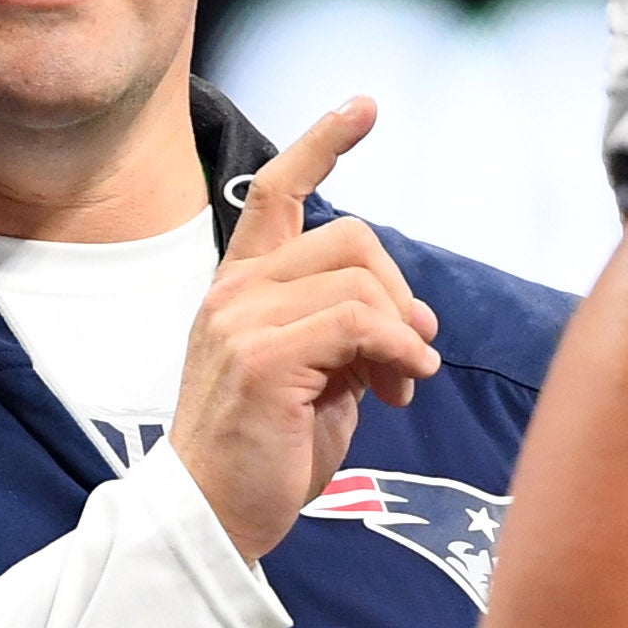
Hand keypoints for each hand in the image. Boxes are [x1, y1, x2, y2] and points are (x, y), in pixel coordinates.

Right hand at [173, 99, 444, 560]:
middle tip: (413, 352)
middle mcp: (234, 291)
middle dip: (401, 292)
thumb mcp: (316, 378)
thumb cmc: (265, 455)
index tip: (363, 105)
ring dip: (405, 332)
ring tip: (404, 383)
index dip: (323, 142)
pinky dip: (399, 351)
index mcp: (240, 288)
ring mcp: (242, 319)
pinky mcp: (262, 356)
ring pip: (361, 279)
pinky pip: (360, 321)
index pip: (277, 191)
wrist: (214, 521)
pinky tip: (403, 386)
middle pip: (351, 237)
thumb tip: (412, 320)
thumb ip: (347, 331)